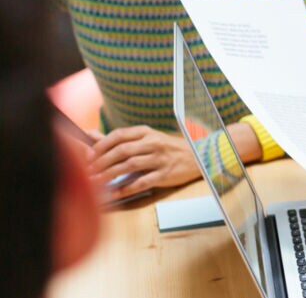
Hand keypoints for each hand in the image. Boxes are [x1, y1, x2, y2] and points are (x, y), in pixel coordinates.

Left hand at [86, 125, 200, 199]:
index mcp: (147, 133)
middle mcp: (153, 143)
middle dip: (101, 162)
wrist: (198, 157)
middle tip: (87, 172)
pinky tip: (115, 193)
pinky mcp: (165, 174)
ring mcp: (160, 159)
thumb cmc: (168, 148)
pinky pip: (143, 181)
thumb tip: (90, 135)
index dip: (101, 145)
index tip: (87, 156)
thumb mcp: (147, 138)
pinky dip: (127, 188)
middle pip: (122, 151)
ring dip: (109, 174)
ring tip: (95, 183)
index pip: (119, 135)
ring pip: (130, 165)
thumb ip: (119, 139)